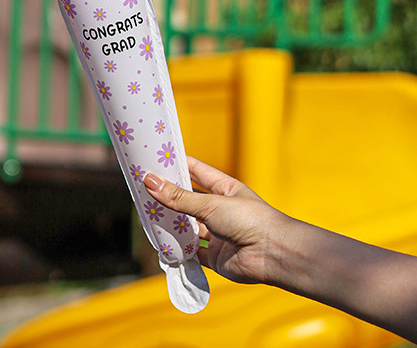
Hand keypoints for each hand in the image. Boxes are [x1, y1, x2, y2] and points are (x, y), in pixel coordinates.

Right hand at [143, 156, 288, 284]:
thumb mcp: (211, 204)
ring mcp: (218, 234)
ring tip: (146, 216)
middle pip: (188, 201)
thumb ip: (180, 198)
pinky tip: (161, 245)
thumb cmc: (250, 219)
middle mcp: (220, 210)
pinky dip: (178, 250)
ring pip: (188, 227)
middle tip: (142, 189)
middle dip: (168, 196)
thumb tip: (149, 181)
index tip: (154, 159)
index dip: (177, 165)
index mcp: (224, 188)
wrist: (274, 255)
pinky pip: (191, 252)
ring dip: (171, 224)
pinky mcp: (215, 257)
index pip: (196, 171)